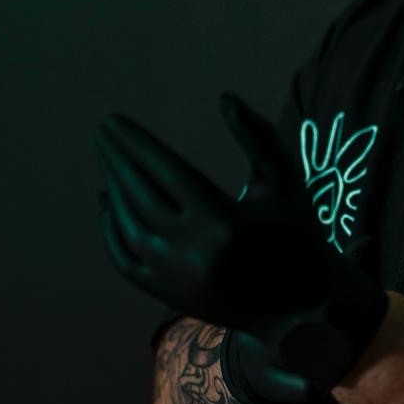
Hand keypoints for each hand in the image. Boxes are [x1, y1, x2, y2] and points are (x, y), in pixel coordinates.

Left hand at [95, 91, 338, 335]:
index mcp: (224, 220)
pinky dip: (111, 231)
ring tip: (108, 160)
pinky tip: (108, 203)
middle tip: (103, 132)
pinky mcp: (169, 295)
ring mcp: (177, 277)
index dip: (136, 143)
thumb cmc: (296, 231)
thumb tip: (224, 98)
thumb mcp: (286, 181)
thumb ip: (258, 136)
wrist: (299, 305)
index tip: (113, 121)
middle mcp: (195, 251)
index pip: (166, 170)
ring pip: (129, 226)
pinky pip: (125, 260)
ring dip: (113, 188)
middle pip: (140, 195)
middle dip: (117, 159)